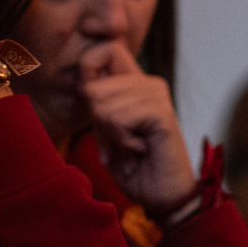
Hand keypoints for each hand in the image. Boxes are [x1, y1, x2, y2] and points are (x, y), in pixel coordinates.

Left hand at [80, 42, 197, 215]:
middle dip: (97, 119)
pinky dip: (122, 140)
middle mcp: (148, 83)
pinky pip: (118, 118)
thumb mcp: (106, 129)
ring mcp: (157, 95)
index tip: (92, 102)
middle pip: (95, 85)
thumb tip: (84, 84)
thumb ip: (97, 102)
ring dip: (111, 134)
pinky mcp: (162, 113)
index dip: (88, 69)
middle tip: (119, 139)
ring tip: (131, 146)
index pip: (106, 49)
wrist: (163, 197)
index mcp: (135, 82)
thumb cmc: (133, 166)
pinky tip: (140, 149)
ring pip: (103, 104)